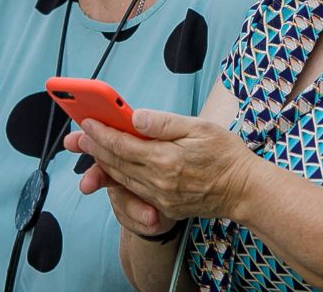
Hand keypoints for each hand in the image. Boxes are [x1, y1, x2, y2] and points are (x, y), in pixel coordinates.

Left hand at [67, 108, 255, 226]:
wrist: (245, 190)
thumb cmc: (227, 154)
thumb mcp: (201, 127)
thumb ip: (165, 123)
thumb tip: (136, 117)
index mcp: (166, 159)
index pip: (123, 144)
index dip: (101, 132)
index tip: (86, 122)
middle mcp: (159, 181)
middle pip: (117, 162)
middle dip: (95, 148)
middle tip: (78, 136)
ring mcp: (161, 197)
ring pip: (123, 178)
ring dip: (104, 163)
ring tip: (91, 149)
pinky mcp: (165, 206)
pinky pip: (135, 190)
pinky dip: (121, 177)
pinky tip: (115, 168)